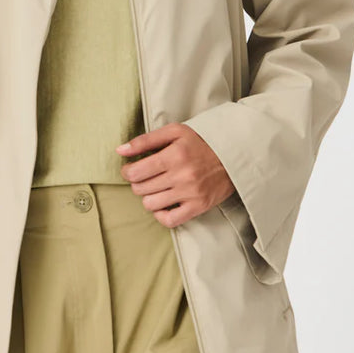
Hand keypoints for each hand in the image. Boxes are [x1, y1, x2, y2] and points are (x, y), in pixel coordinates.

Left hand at [116, 122, 236, 226]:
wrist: (233, 156)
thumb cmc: (201, 142)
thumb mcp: (175, 132)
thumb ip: (145, 140)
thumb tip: (120, 151)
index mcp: (174, 155)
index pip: (136, 172)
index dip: (127, 171)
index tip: (131, 169)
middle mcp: (182, 176)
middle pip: (140, 188)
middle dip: (137, 183)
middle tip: (146, 177)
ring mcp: (190, 193)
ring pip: (150, 205)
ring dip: (148, 197)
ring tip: (155, 188)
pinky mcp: (198, 207)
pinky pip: (169, 220)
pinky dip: (160, 214)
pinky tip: (163, 204)